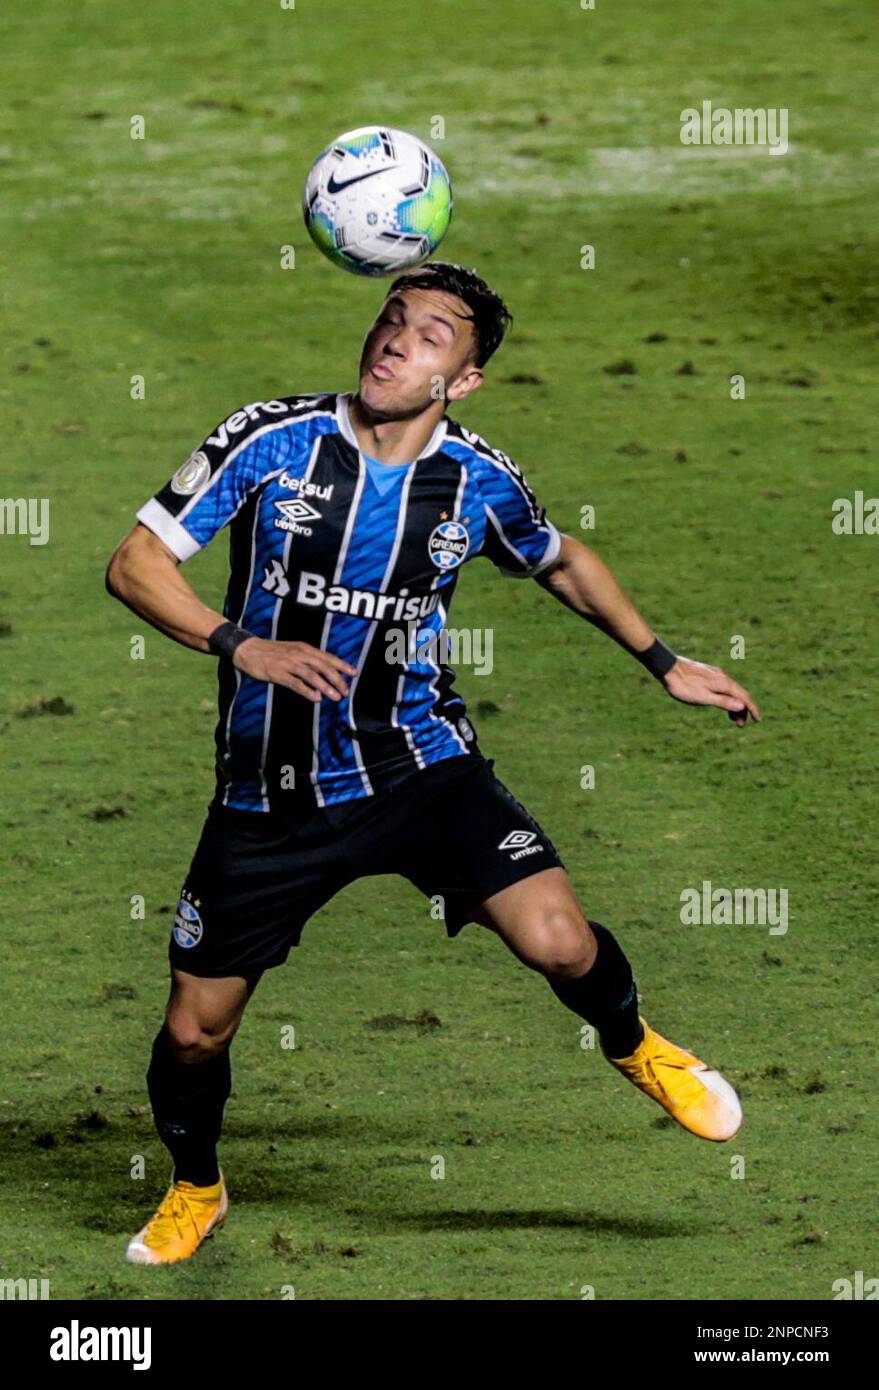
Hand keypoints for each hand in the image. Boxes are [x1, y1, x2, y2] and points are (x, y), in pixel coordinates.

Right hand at [233, 638, 356, 702]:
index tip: (354, 674)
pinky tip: (315, 698)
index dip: (342, 665)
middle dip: (337, 679)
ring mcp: (288, 663)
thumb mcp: (291, 650)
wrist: (246, 648)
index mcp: (303, 648)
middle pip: (323, 666)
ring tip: (335, 697)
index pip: (327, 657)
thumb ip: (306, 660)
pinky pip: (295, 683)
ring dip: (325, 686)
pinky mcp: (277, 673)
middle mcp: (298, 654)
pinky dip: (307, 691)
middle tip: (346, 691)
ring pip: (312, 675)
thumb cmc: (270, 651)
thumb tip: (321, 675)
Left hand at [663, 657, 761, 726]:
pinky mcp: (708, 674)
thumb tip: (741, 706)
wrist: (668, 667)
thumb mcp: (703, 697)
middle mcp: (723, 677)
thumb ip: (723, 701)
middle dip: (743, 710)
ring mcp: (715, 674)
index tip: (758, 720)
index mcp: (724, 683)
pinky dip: (726, 697)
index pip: (744, 697)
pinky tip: (720, 702)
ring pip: (731, 690)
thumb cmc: (684, 685)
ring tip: (732, 718)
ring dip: (734, 704)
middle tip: (740, 725)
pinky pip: (723, 687)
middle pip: (739, 694)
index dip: (753, 709)